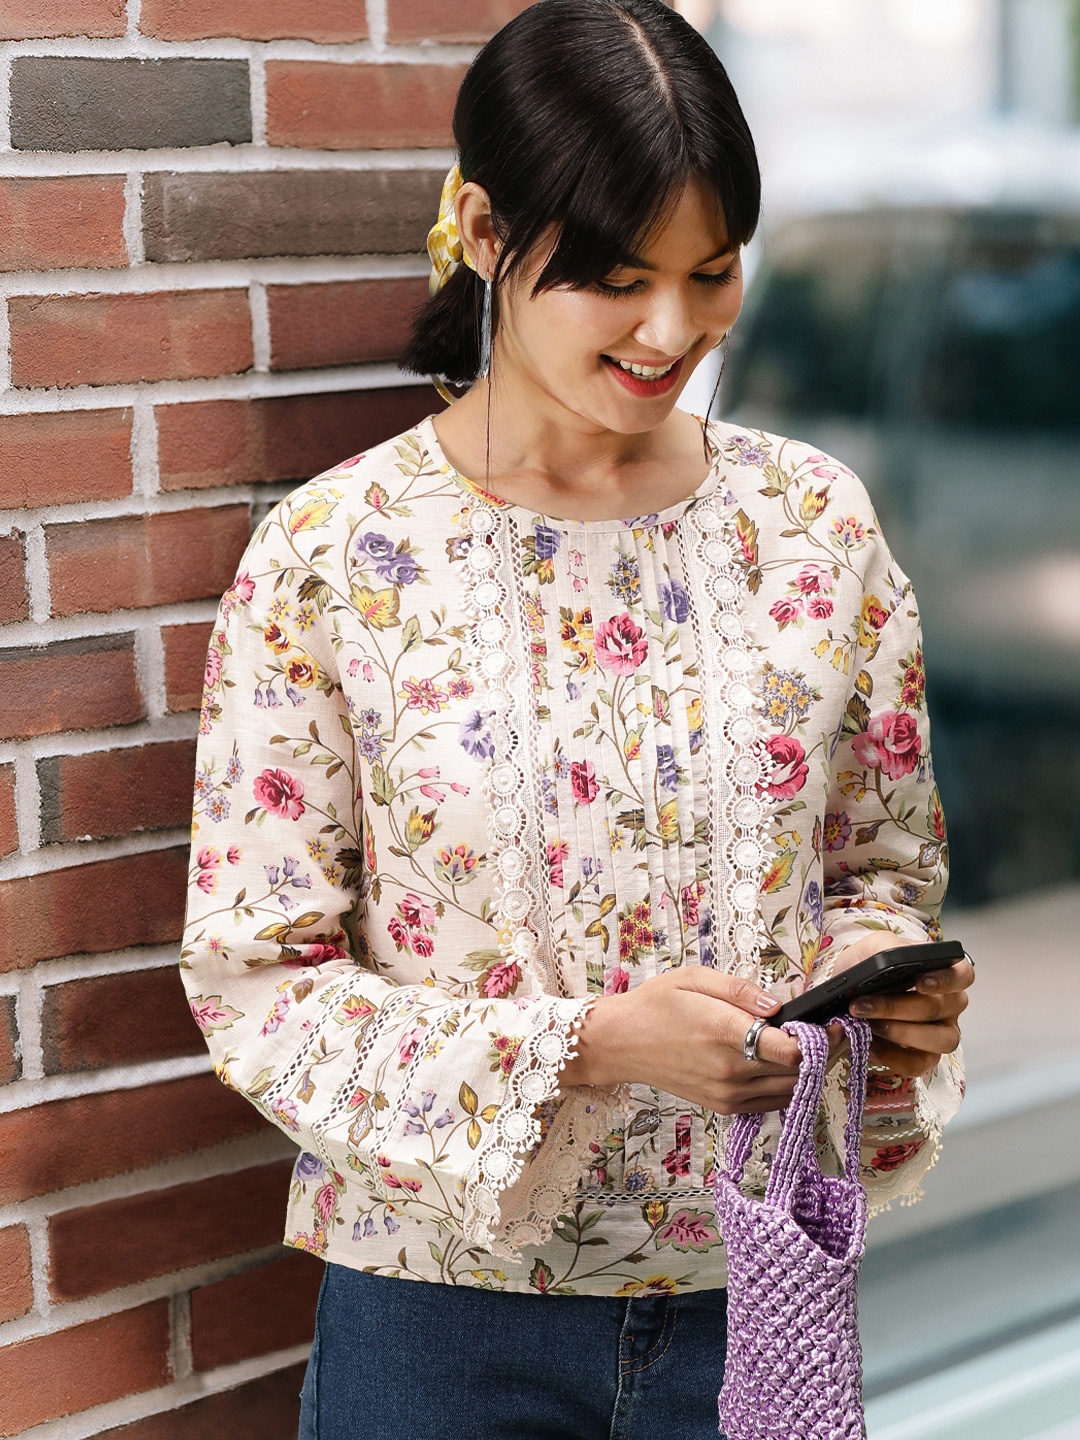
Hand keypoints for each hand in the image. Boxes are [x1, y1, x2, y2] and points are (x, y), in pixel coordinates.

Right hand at [561, 968, 842, 1114]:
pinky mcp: (724, 1106)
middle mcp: (730, 1070)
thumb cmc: (656, 1004)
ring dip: (809, 1072)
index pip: (792, 1050)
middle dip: (824, 1054)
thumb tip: (780, 1006)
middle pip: (798, 1073)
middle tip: (834, 1032)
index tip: (833, 1022)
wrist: (620, 1044)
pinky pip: (771, 1102)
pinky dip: (787, 1086)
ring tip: (815, 1046)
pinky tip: (786, 1064)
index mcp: (724, 1033)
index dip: (821, 1038)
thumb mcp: (697, 978)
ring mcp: (727, 1094)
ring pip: (789, 1091)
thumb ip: (742, 991)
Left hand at [831, 933, 972, 1077]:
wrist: (847, 995)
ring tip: (869, 1025)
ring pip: (939, 1040)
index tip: (920, 982)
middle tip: (861, 1005)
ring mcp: (941, 1033)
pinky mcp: (925, 1058)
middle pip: (938, 1008)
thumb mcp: (873, 948)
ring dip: (899, 1032)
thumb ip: (885, 949)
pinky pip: (919, 1064)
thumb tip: (891, 961)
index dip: (946, 980)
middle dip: (895, 1007)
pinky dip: (892, 1056)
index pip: (963, 975)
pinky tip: (871, 1044)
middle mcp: (949, 1005)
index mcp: (943, 973)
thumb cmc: (869, 968)